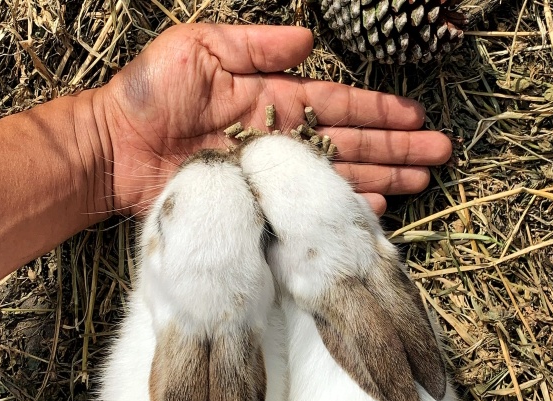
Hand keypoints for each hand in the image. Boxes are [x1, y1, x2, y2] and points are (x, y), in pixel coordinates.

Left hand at [95, 24, 451, 215]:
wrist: (112, 147)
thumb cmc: (147, 94)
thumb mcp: (198, 49)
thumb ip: (253, 45)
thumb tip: (307, 40)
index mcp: (272, 99)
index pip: (339, 105)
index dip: (380, 112)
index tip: (417, 118)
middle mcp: (279, 138)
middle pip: (351, 143)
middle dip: (397, 148)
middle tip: (440, 154)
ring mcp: (268, 175)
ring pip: (338, 176)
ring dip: (382, 177)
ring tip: (422, 180)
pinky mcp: (253, 203)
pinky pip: (303, 208)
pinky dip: (340, 206)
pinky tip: (374, 208)